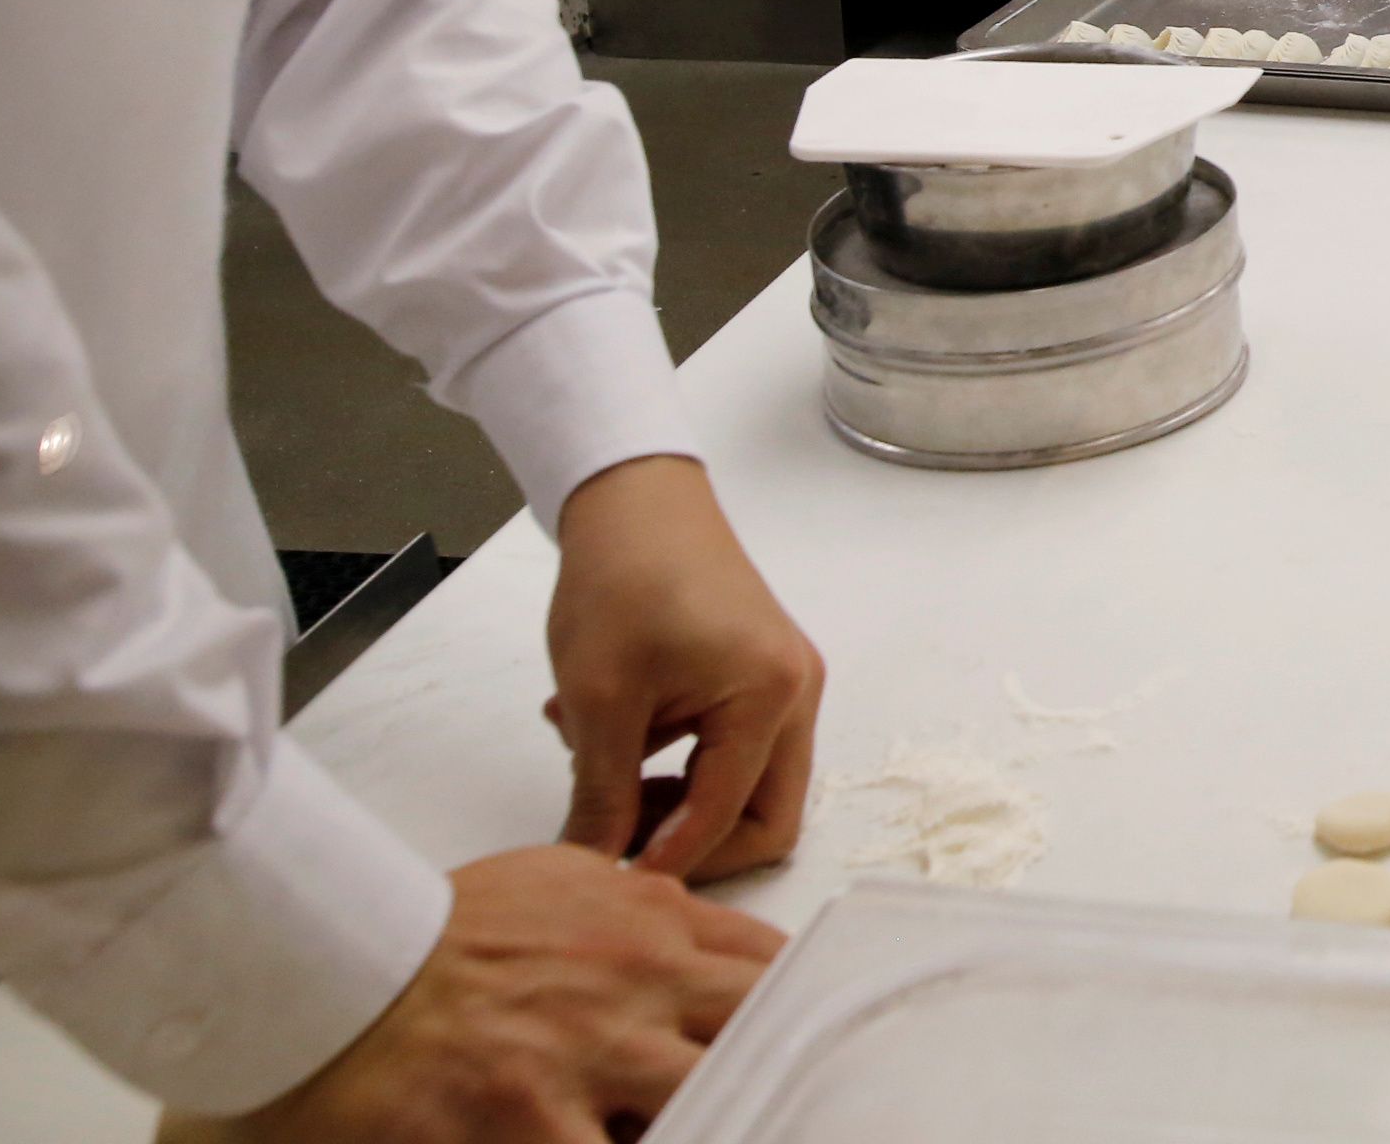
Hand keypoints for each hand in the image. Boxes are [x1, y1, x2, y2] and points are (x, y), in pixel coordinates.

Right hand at [208, 845, 780, 1141]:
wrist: (339, 973)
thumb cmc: (439, 934)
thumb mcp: (556, 883)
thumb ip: (637, 909)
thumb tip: (685, 931)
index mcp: (650, 924)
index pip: (772, 968)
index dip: (798, 1014)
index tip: (810, 1044)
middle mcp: (638, 984)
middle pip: (763, 1034)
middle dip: (781, 1073)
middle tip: (786, 1106)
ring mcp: (591, 1054)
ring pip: (711, 1103)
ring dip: (721, 1124)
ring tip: (720, 1127)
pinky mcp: (533, 1119)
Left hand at [543, 457, 823, 882]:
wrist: (636, 501)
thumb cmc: (622, 582)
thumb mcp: (599, 699)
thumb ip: (602, 794)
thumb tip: (590, 868)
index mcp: (770, 695)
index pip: (726, 814)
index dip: (666, 861)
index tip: (608, 888)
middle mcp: (799, 694)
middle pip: (767, 816)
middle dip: (693, 843)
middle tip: (619, 842)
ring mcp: (789, 684)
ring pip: (750, 787)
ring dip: (679, 802)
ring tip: (603, 774)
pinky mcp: (766, 675)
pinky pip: (736, 751)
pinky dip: (682, 765)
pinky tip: (619, 740)